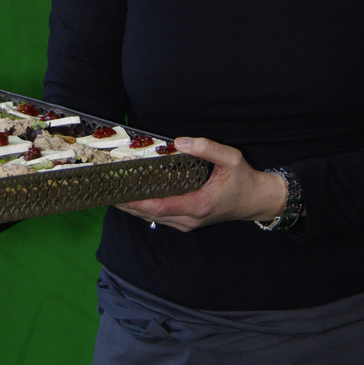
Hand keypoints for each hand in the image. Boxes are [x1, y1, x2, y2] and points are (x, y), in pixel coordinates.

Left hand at [116, 136, 286, 231]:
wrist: (256, 201)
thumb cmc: (244, 180)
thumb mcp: (232, 158)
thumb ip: (207, 148)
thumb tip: (181, 141)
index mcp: (199, 204)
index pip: (160, 206)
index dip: (136, 201)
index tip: (117, 193)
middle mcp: (190, 218)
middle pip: (150, 214)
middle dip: (127, 203)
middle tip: (106, 189)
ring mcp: (188, 223)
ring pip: (153, 218)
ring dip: (133, 207)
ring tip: (112, 191)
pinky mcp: (187, 222)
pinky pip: (160, 217)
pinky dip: (144, 208)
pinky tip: (132, 196)